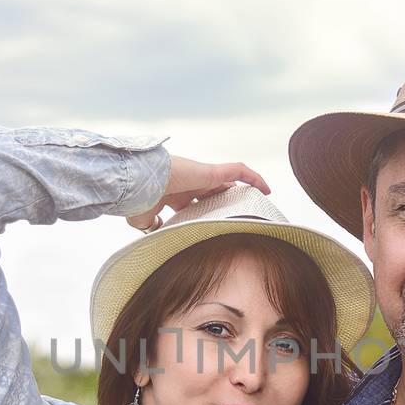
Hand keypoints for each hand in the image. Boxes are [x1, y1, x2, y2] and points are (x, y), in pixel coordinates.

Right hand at [126, 156, 270, 230]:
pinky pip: (238, 170)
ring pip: (228, 182)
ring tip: (256, 206)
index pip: (194, 204)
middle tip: (239, 219)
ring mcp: (200, 176)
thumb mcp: (144, 219)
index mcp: (174, 194)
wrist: (137, 184)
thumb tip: (159, 234)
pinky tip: (266, 189)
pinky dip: (253, 177)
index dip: (204, 213)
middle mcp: (189, 183)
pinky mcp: (210, 171)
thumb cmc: (137, 199)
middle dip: (225, 204)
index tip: (212, 226)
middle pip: (214, 193)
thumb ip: (154, 227)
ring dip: (242, 193)